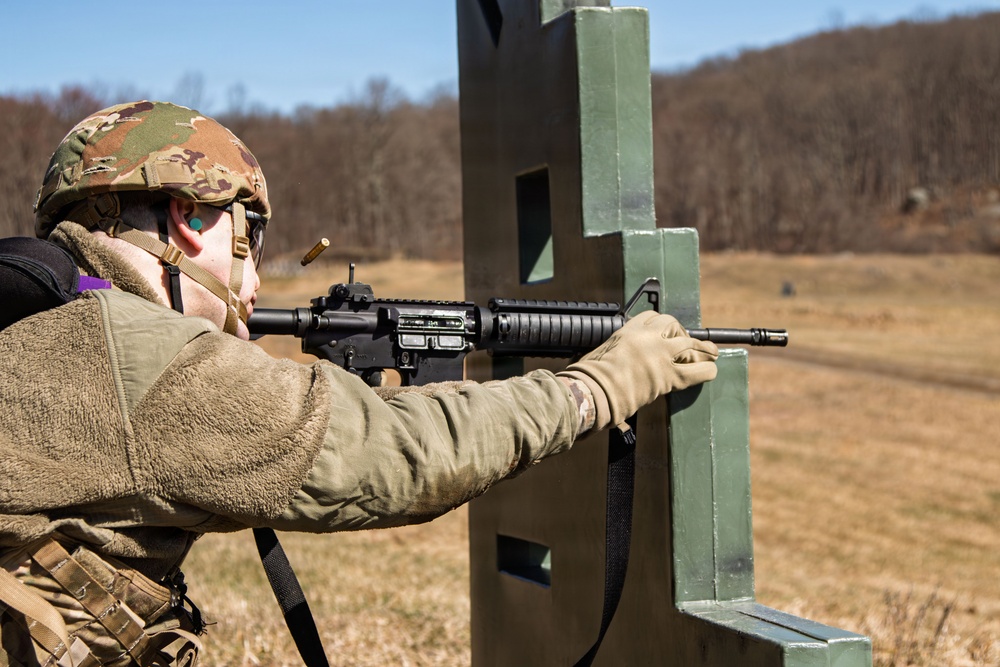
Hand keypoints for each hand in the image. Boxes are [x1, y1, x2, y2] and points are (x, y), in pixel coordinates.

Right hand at [557, 311, 718, 430]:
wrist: (594, 392)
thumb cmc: (590, 376)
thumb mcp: (602, 351)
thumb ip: (616, 348)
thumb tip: (617, 355)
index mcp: (629, 330)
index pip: (652, 317)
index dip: (661, 323)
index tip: (665, 330)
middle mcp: (649, 338)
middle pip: (673, 324)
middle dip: (682, 332)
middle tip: (685, 341)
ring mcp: (661, 356)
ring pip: (690, 342)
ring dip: (702, 347)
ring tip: (710, 351)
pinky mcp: (669, 377)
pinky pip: (698, 370)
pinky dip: (707, 370)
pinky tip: (711, 369)